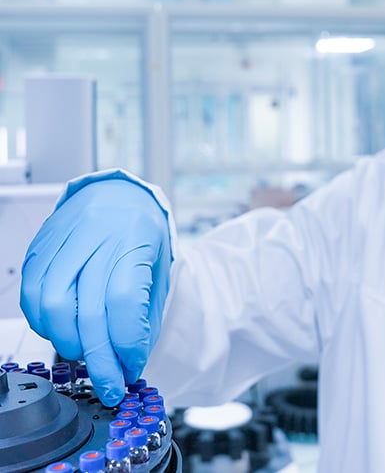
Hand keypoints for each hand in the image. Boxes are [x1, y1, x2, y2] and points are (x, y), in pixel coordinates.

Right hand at [20, 179, 171, 404]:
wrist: (119, 194)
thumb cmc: (142, 233)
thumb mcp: (159, 267)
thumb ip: (144, 314)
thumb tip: (129, 363)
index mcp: (134, 238)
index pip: (123, 301)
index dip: (125, 344)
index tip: (131, 369)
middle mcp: (96, 235)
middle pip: (86, 310)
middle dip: (98, 360)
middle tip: (109, 383)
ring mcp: (63, 238)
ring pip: (52, 305)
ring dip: (68, 343)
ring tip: (87, 353)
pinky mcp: (39, 246)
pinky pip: (32, 295)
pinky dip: (46, 324)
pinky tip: (65, 330)